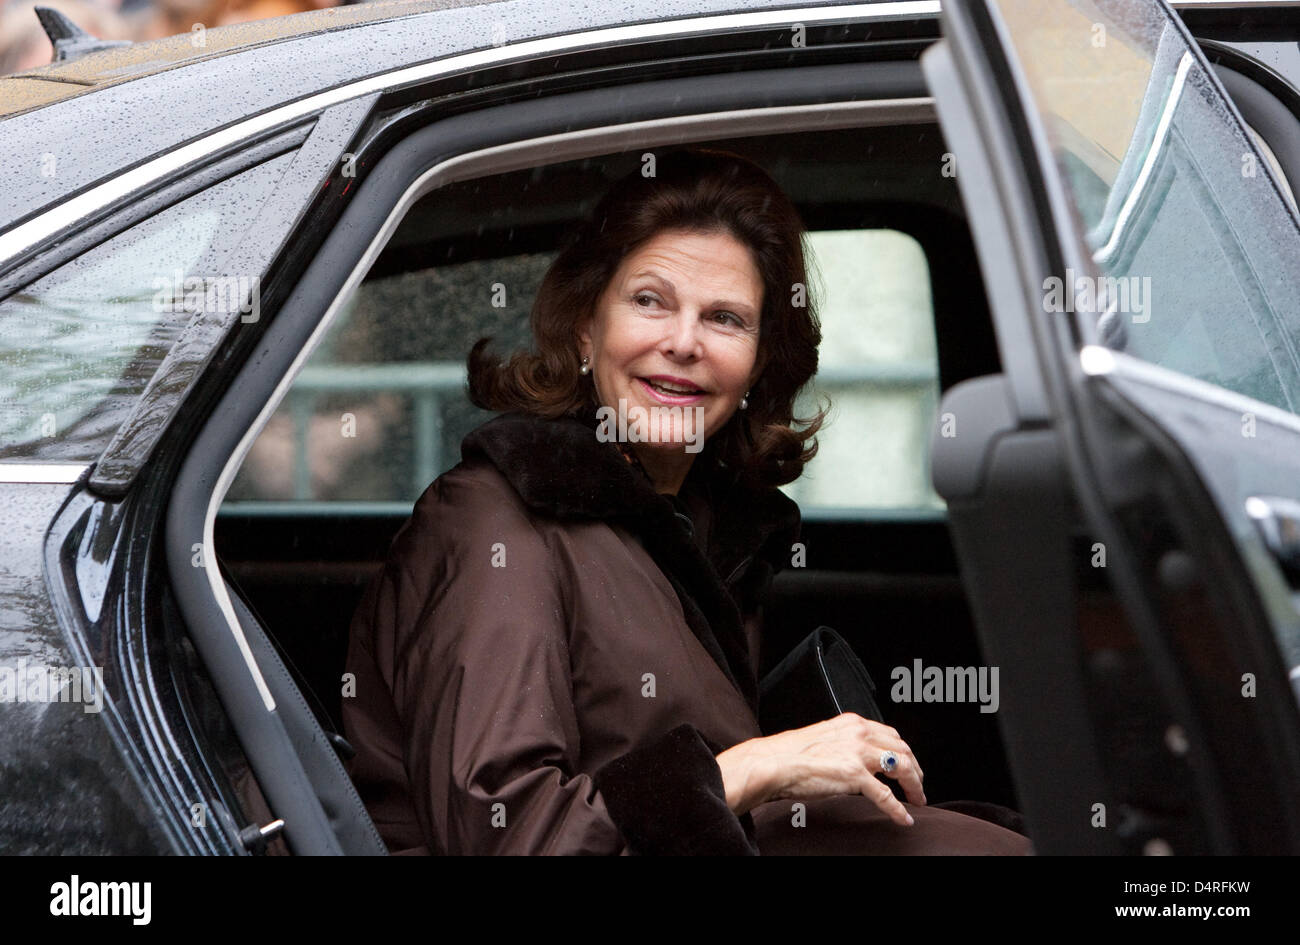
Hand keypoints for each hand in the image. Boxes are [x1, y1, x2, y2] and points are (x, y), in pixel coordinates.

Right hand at [714, 713, 925, 825]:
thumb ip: (844, 743)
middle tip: (917, 785)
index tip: (908, 765)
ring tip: (917, 799)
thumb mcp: (824, 737)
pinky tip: (903, 818)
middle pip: (902, 750)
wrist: (774, 763)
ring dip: (914, 786)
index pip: (890, 735)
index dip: (904, 752)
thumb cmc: (790, 753)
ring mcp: (858, 754)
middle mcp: (859, 734)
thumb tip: (857, 758)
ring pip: (902, 768)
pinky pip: (886, 796)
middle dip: (915, 769)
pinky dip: (897, 809)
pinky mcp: (854, 776)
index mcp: (852, 723)